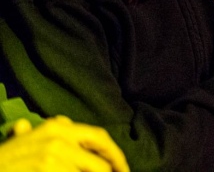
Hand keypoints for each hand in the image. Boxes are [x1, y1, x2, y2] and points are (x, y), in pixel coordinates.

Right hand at [0, 116, 129, 171]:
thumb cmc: (8, 159)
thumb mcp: (30, 139)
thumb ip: (56, 134)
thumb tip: (68, 124)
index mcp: (58, 126)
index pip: (99, 137)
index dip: (115, 154)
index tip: (123, 169)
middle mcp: (58, 137)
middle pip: (99, 164)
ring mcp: (52, 155)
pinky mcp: (46, 168)